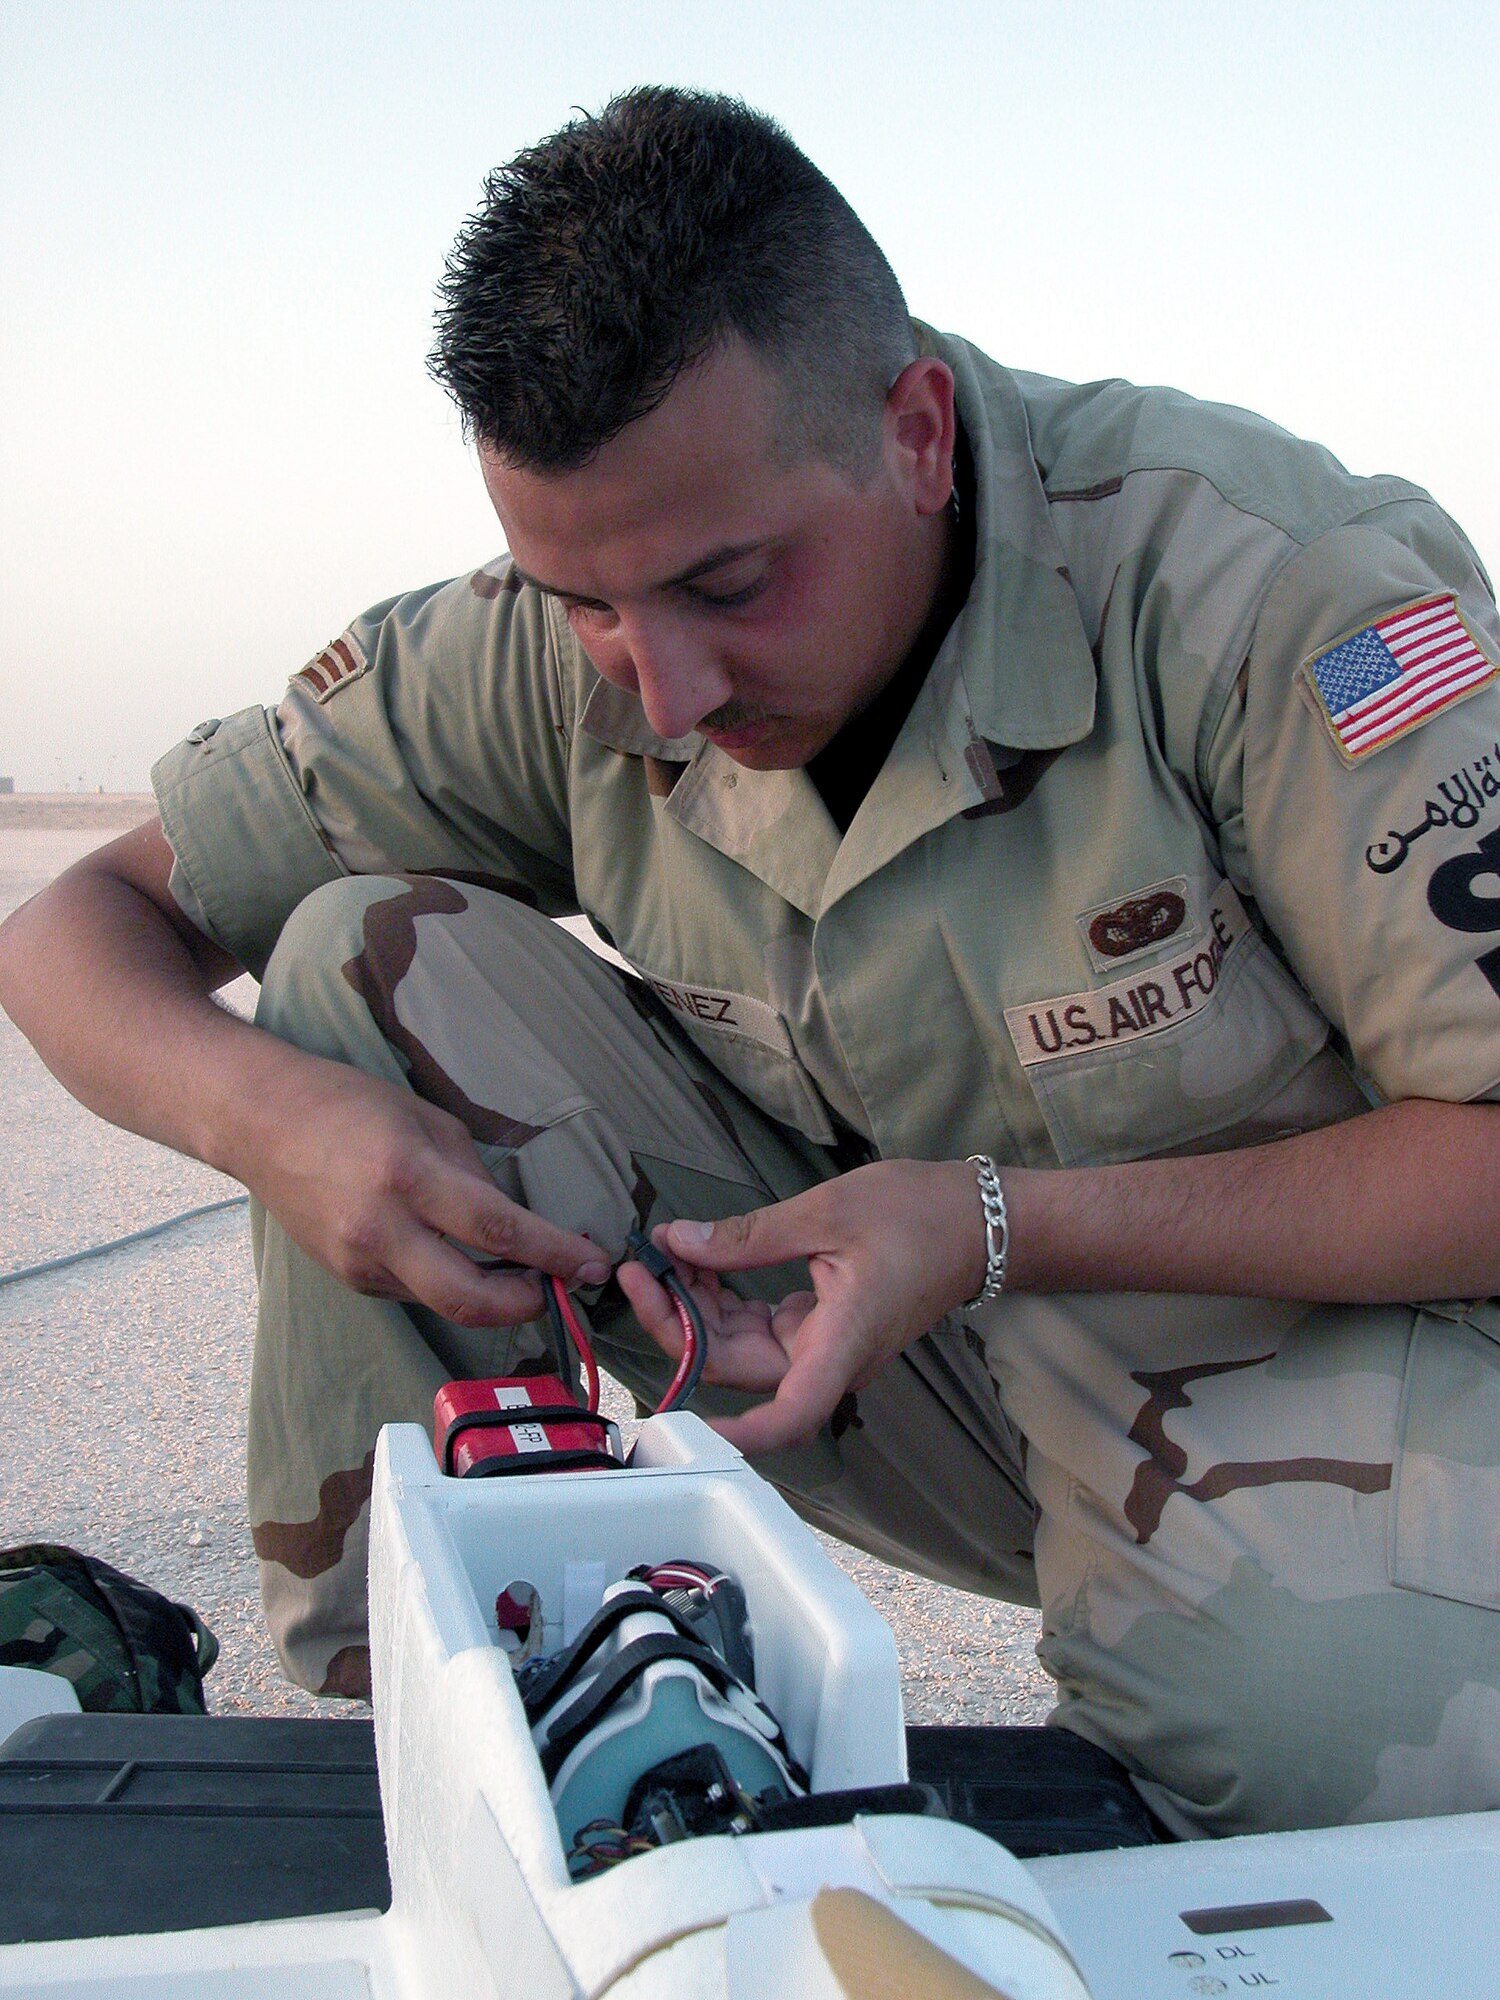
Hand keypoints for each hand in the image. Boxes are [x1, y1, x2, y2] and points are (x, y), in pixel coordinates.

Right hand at [239, 1053, 610, 1324]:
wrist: (259, 1123)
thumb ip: (473, 1176)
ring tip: (517, 1271)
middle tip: (555, 1288)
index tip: (592, 1265)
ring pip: (441, 1302)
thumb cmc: (348, 1105)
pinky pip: (413, 1292)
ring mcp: (358, 1261)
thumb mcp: (426, 1120)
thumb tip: (514, 1223)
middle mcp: (380, 1228)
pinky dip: (447, 1282)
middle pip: (468, 1299)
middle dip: (525, 1305)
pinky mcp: (347, 1277)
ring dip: (488, 1296)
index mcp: (407, 1175)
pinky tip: (458, 1257)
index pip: (496, 1228)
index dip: (553, 1254)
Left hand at [616, 1159, 989, 1452]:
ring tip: (666, 1253)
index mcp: (842, 1341)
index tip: (684, 1424)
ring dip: (698, 1308)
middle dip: (681, 1324)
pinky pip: (758, 1328)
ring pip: (742, 1349)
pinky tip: (699, 1258)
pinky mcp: (819, 1326)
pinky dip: (723, 1298)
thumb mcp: (827, 1212)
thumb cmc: (918, 1214)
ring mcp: (823, 1345)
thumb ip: (748, 1236)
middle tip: (642, 1269)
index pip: (789, 1415)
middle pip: (739, 1370)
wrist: (977, 1219)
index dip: (737, 1435)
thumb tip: (679, 1242)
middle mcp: (830, 1357)